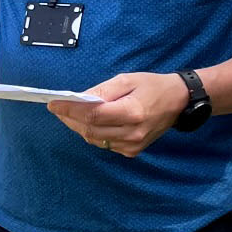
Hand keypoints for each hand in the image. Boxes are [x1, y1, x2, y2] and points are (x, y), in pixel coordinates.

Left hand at [47, 71, 186, 157]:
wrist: (178, 102)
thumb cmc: (153, 86)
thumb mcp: (127, 80)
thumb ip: (102, 90)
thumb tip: (79, 98)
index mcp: (132, 112)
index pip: (93, 114)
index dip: (70, 110)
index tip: (53, 103)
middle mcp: (132, 133)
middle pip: (90, 129)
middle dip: (69, 118)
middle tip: (57, 108)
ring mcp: (132, 145)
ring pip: (94, 139)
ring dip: (78, 127)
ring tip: (68, 114)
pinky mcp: (132, 151)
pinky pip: (104, 143)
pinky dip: (92, 133)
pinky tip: (87, 122)